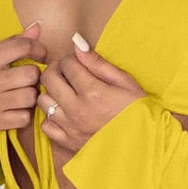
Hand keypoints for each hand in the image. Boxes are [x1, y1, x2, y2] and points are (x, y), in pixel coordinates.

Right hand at [0, 25, 46, 132]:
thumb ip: (14, 41)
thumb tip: (38, 27)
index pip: (23, 47)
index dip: (37, 48)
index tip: (38, 53)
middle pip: (31, 74)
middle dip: (32, 75)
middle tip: (25, 77)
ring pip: (31, 97)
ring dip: (30, 94)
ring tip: (20, 92)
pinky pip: (25, 117)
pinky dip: (24, 113)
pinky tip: (15, 107)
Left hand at [36, 32, 145, 154]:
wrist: (144, 144)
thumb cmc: (138, 112)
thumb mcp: (125, 82)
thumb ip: (98, 63)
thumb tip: (77, 44)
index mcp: (92, 91)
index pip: (67, 64)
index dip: (71, 59)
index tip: (77, 63)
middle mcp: (76, 109)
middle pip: (48, 79)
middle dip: (56, 70)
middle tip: (66, 72)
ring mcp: (70, 127)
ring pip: (43, 101)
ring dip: (51, 93)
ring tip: (64, 93)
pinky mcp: (68, 142)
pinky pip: (45, 126)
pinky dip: (50, 118)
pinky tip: (63, 114)